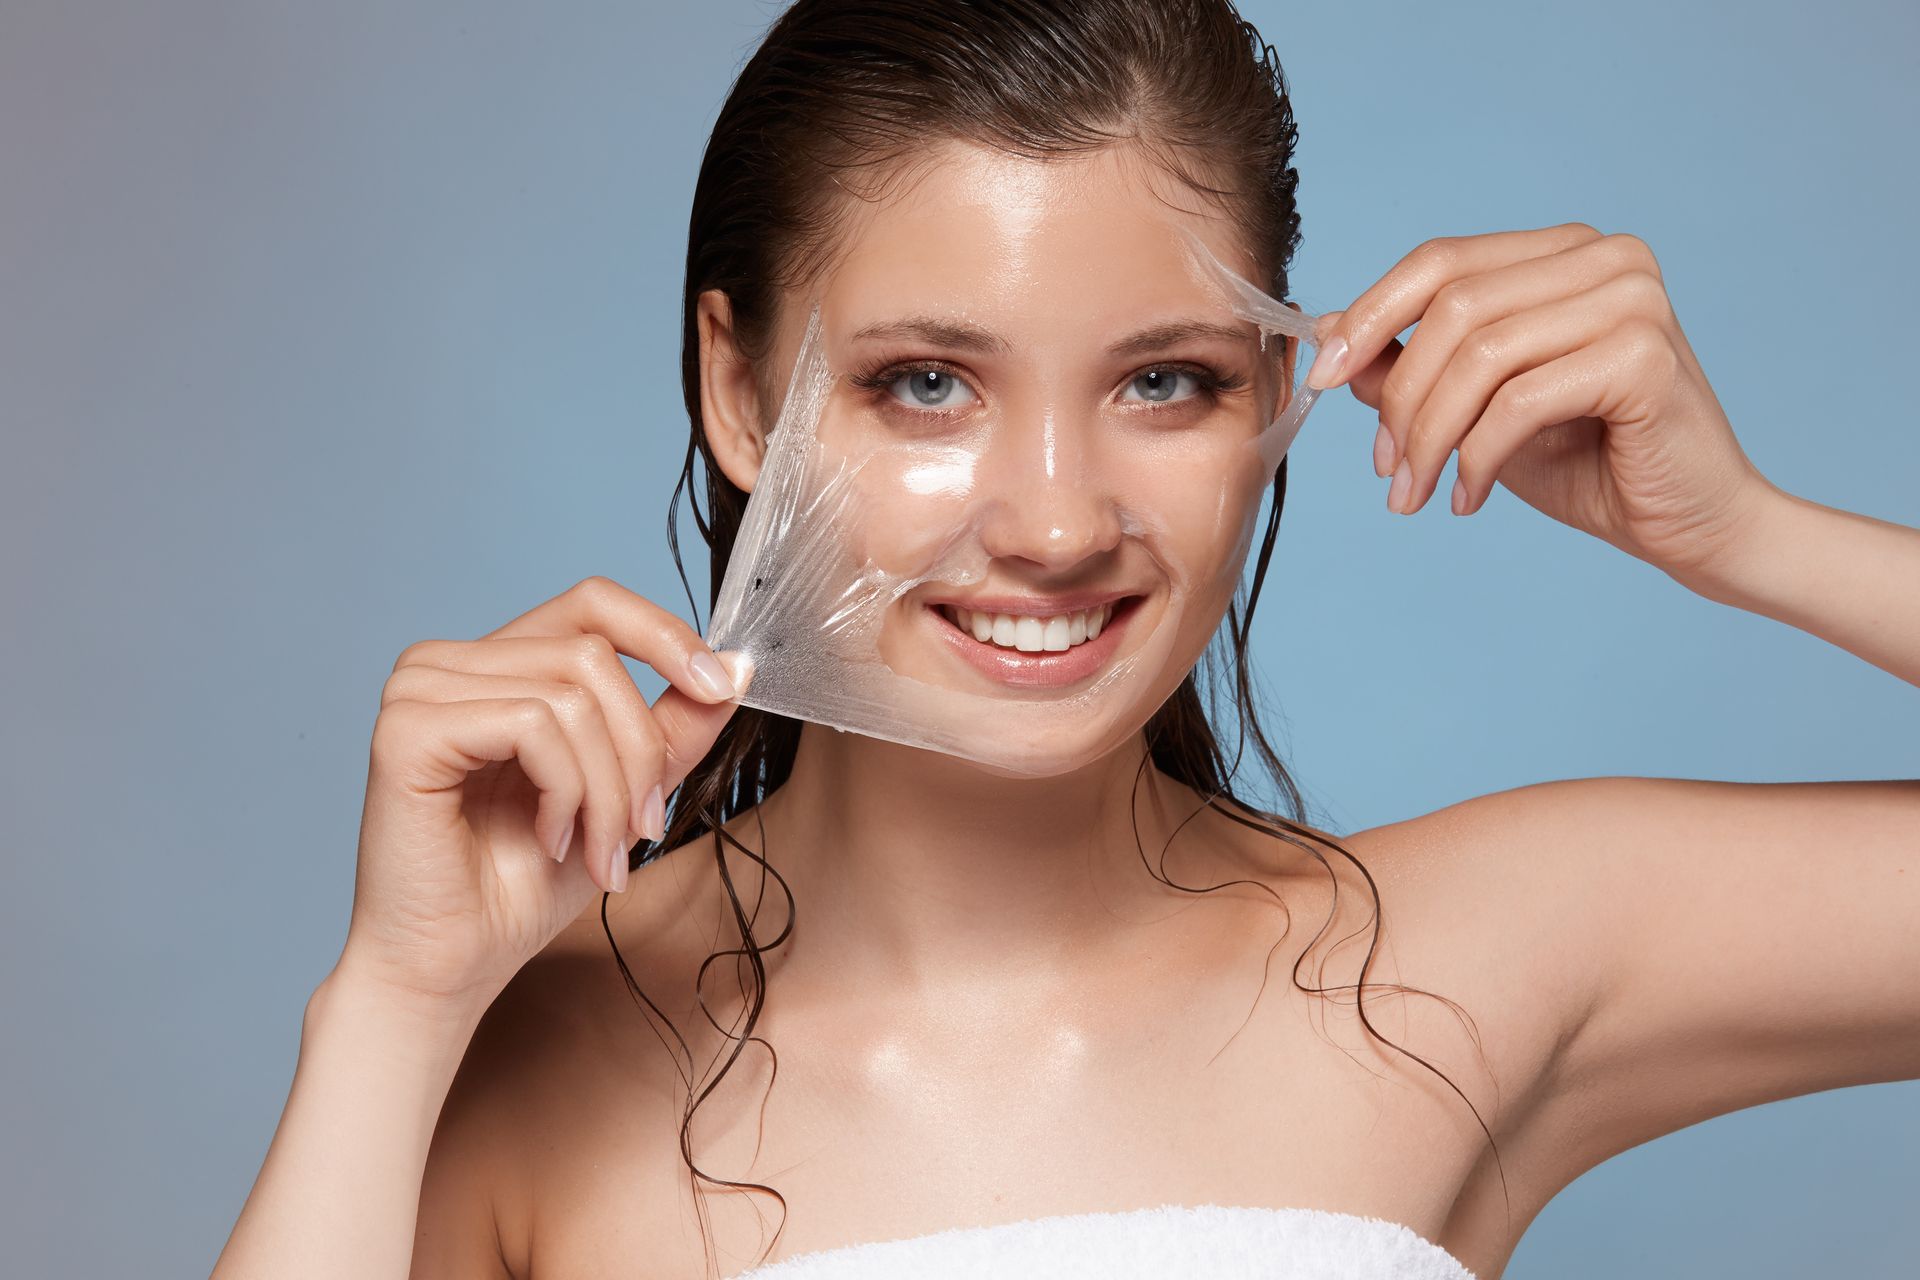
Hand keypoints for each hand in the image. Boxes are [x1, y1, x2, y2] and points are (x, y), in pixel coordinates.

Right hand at [340, 576, 751, 1010]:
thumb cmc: (521, 887)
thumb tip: (737, 663)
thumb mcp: (623, 794)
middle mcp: (447, 662)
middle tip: (641, 830)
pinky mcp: (406, 729)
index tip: (722, 686)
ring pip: (572, 693)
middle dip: (640, 752)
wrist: (452, 967)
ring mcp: (418, 689)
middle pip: (594, 654)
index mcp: (494, 664)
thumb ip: (672, 727)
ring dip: (608, 788)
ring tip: (597, 851)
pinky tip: (551, 839)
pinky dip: (566, 791)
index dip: (665, 634)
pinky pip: (532, 724)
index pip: (592, 603)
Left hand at [1307, 222, 1779, 586]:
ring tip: (1414, 494)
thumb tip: (1331, 333)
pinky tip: (1469, 497)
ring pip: (1479, 356)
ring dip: (1429, 437)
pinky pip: (1520, 400)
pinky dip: (1477, 456)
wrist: (1692, 524)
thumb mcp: (1476, 409)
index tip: (1321, 376)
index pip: (1439, 261)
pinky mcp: (1644, 355)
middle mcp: (1604, 257)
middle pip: (1451, 308)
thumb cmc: (1589, 462)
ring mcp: (1632, 299)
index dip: (1369, 316)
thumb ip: (1415, 364)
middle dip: (1398, 398)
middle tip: (1386, 470)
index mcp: (1563, 253)